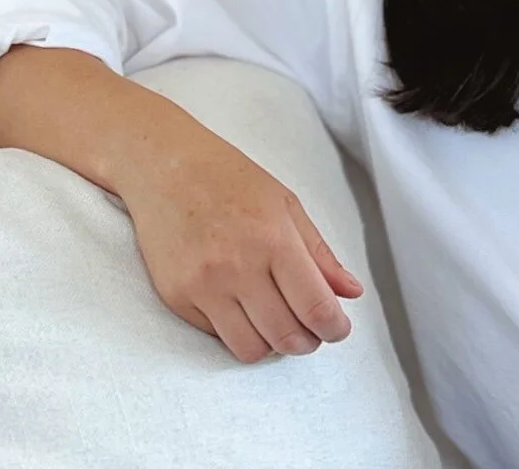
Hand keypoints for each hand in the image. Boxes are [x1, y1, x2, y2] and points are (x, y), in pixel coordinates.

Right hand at [116, 123, 364, 363]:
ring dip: (273, 345)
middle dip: (308, 342)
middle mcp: (237, 267)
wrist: (167, 168)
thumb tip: (352, 292)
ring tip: (280, 323)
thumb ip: (320, 254)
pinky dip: (238, 331)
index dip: (334, 327)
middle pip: (285, 336)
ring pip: (250, 350)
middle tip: (314, 332)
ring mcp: (203, 286)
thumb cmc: (230, 180)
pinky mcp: (176, 298)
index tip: (339, 329)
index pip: (315, 306)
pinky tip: (244, 307)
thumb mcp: (287, 205)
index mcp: (274, 239)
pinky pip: (216, 337)